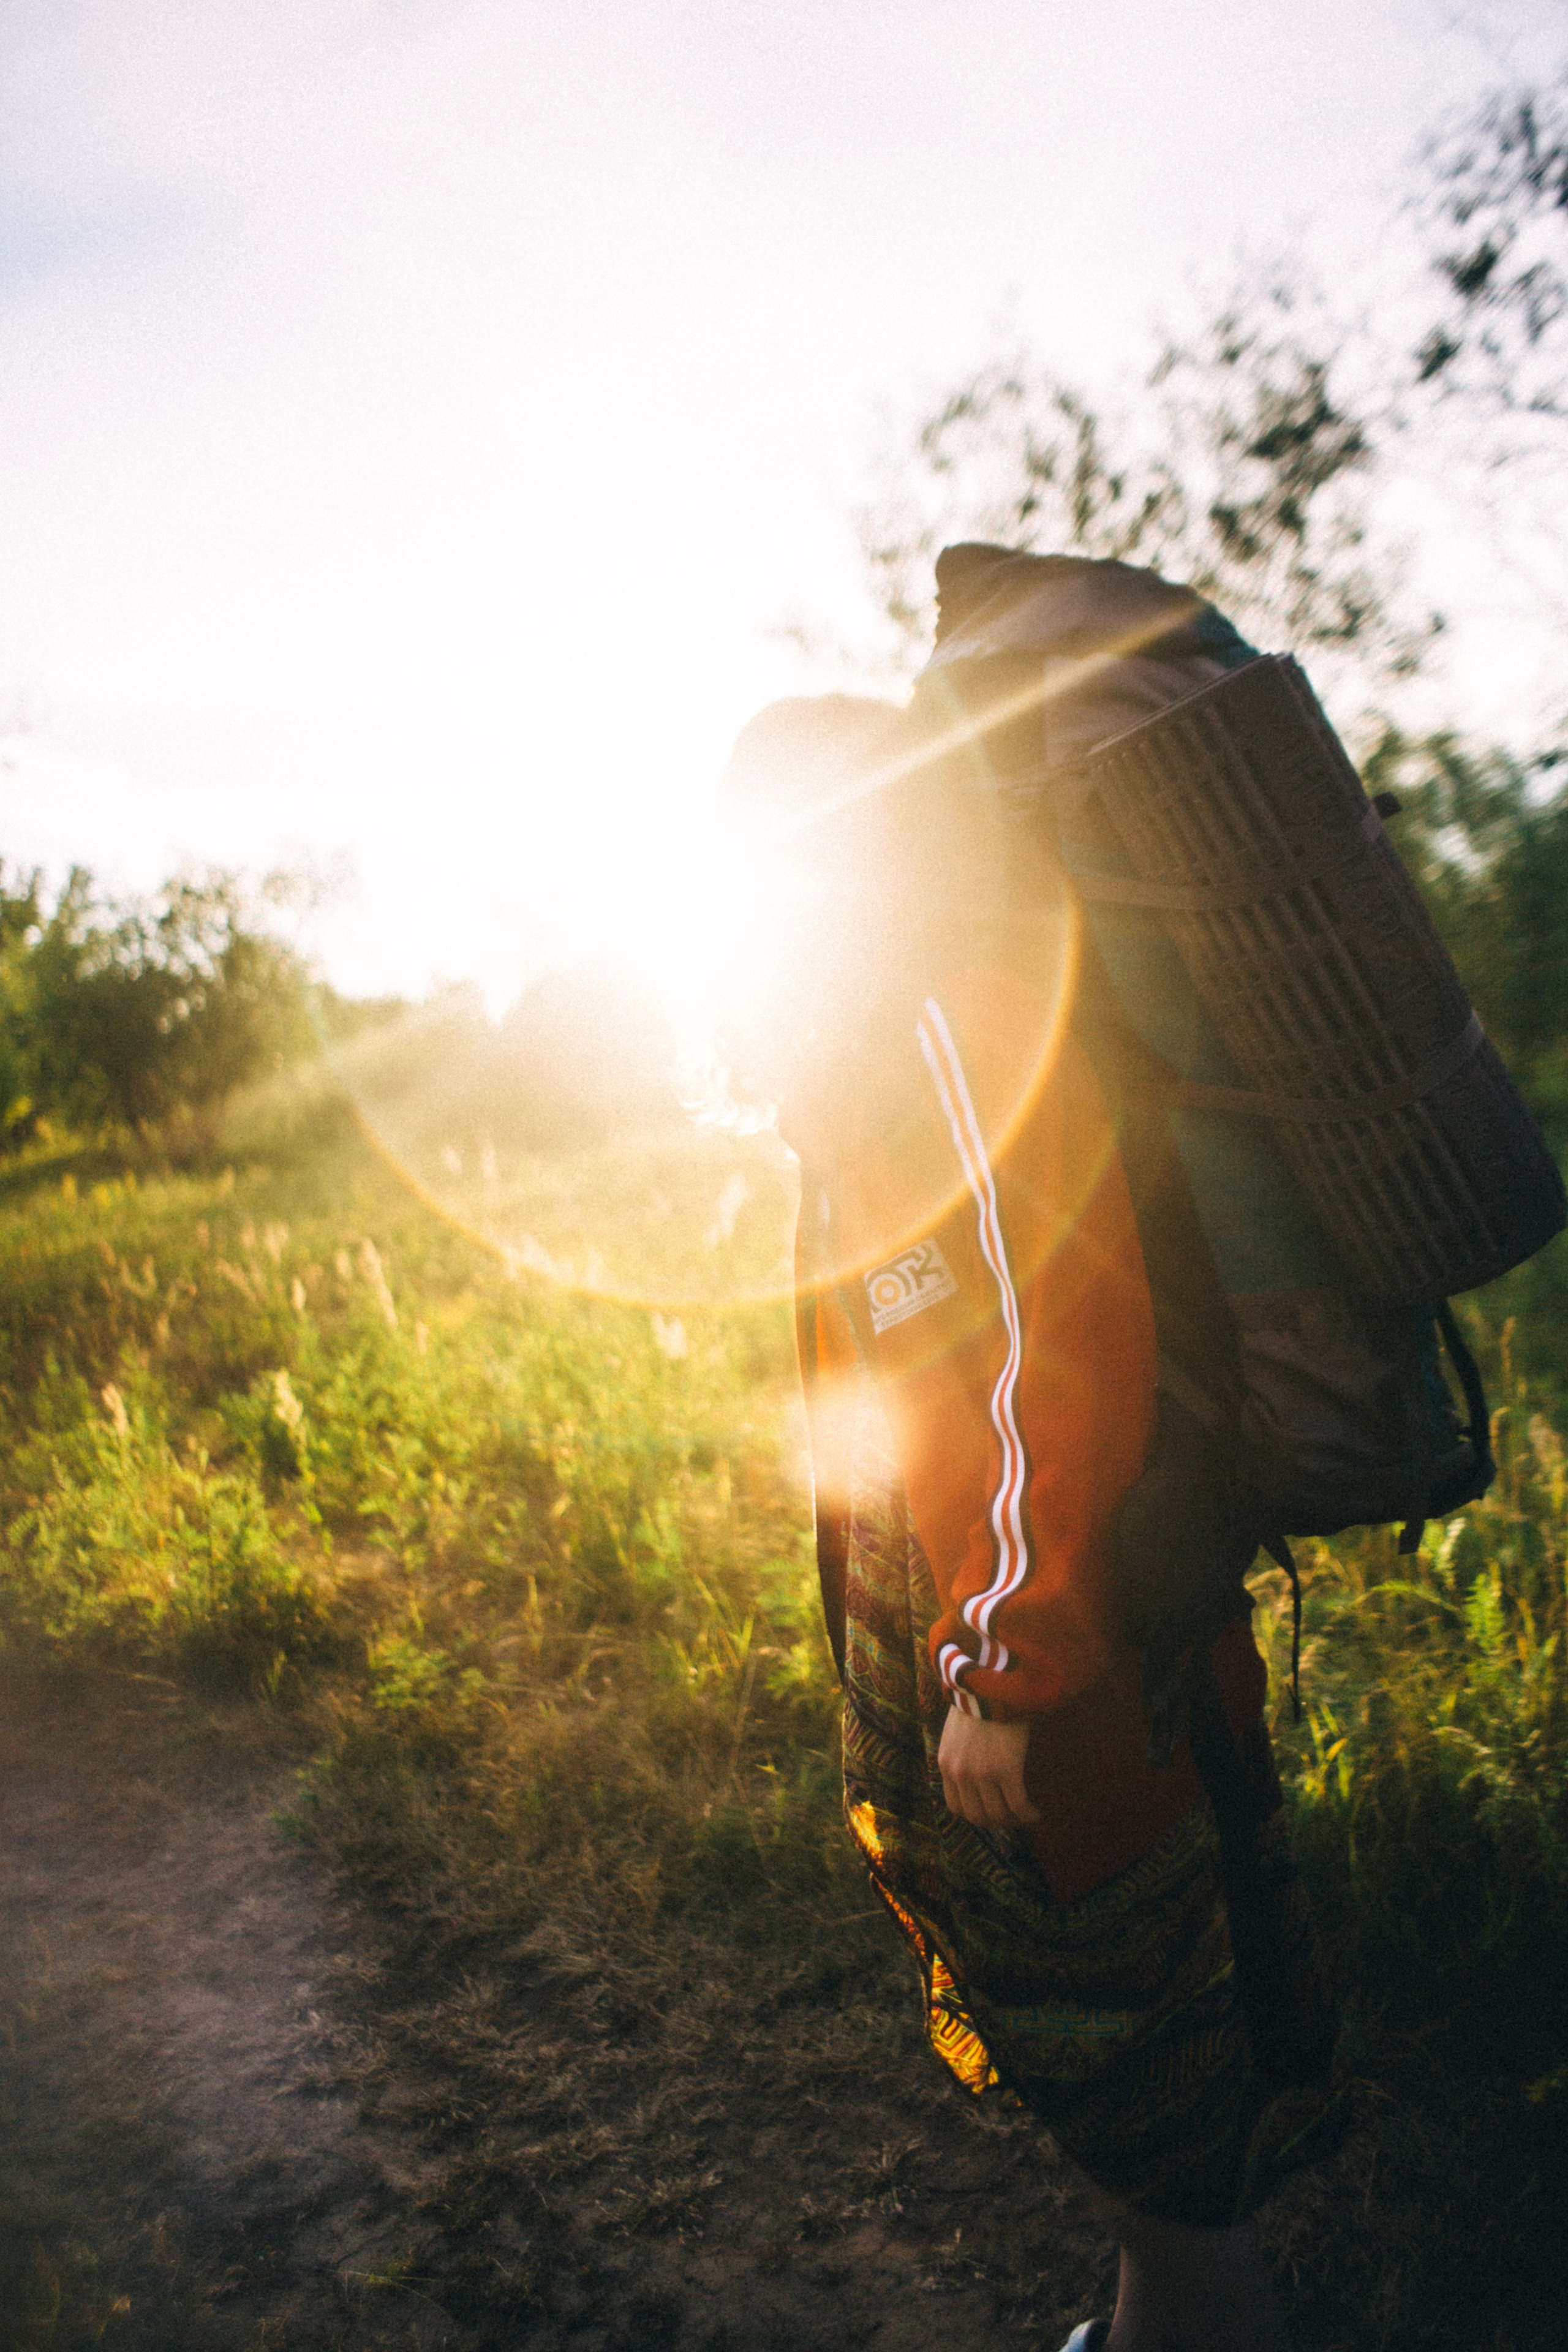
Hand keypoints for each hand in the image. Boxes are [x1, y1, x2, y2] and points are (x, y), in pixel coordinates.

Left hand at [938, 1707, 1039, 1827]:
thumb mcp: (955, 1733)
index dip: (974, 1815)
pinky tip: (1036, 1813)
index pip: (955, 1807)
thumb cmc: (977, 1702)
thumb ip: (959, 1755)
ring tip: (1025, 1814)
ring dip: (1013, 1820)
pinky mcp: (1006, 1770)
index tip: (990, 1812)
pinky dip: (1028, 1814)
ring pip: (998, 1814)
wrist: (989, 1684)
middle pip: (976, 1816)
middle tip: (1010, 1817)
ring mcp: (982, 1774)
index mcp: (946, 1764)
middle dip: (995, 1821)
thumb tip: (972, 1772)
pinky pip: (1018, 1805)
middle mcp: (960, 1774)